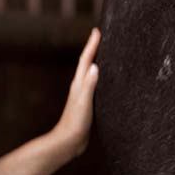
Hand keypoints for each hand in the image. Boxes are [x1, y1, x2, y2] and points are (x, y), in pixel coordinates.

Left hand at [52, 28, 99, 156]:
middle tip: (102, 37)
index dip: (92, 45)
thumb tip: (95, 66)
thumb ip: (89, 85)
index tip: (97, 31)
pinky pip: (96, 87)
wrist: (67, 143)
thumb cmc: (74, 123)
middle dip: (94, 50)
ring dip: (97, 63)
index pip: (86, 60)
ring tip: (107, 55)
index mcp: (79, 84)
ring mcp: (83, 97)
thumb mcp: (83, 103)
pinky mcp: (88, 106)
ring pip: (91, 75)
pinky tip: (107, 84)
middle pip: (88, 64)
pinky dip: (101, 80)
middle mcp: (80, 87)